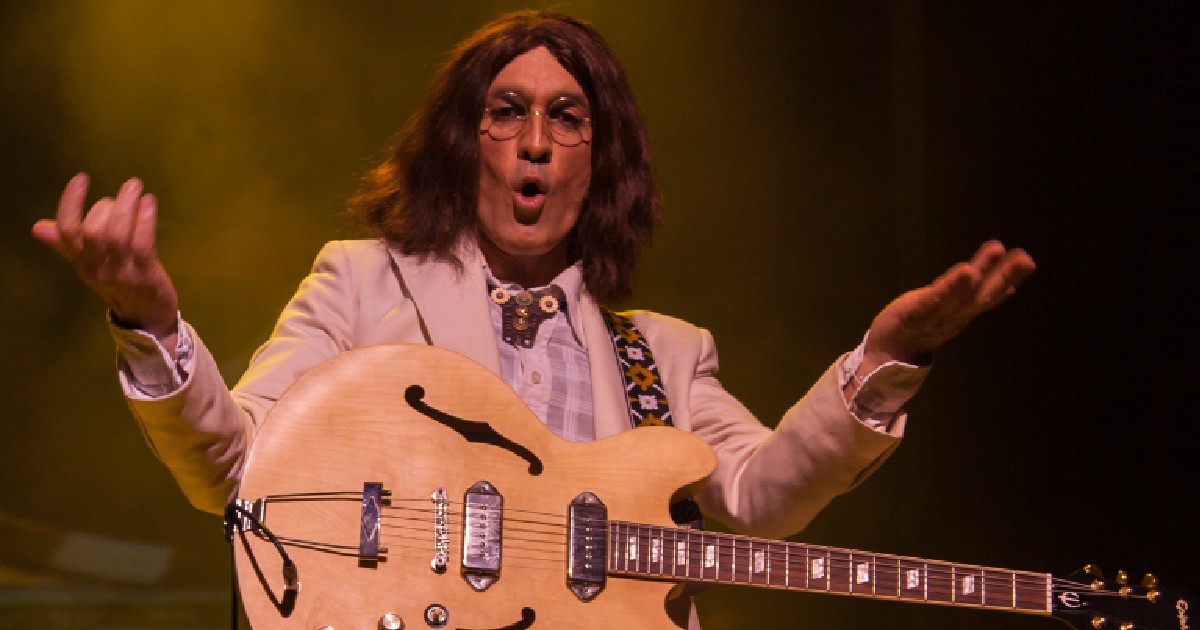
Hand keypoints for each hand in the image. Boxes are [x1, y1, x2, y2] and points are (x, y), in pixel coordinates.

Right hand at [31, 174, 179, 341]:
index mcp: (80, 261)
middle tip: (126, 191)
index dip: (69, 203)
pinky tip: (149, 203)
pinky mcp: (145, 275)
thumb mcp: (89, 264)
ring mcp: (121, 272)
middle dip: (108, 205)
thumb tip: (38, 227)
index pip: (67, 231)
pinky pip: (142, 244)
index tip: (80, 179)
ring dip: (127, 205)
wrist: (146, 317)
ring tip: (135, 187)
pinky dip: (145, 220)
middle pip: (92, 230)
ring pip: (117, 235)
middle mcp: (97, 267)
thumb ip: (67, 245)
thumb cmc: (119, 283)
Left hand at [861, 240, 1035, 373]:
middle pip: (981, 295)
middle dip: (1004, 276)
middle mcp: (953, 315)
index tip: (1027, 262)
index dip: (1008, 279)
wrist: (885, 356)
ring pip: (962, 295)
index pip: (987, 295)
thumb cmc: (915, 328)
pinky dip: (951, 287)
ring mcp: (934, 315)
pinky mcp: (914, 313)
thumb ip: (970, 299)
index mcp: (961, 313)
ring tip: (996, 252)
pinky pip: (935, 299)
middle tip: (1026, 258)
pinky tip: (965, 271)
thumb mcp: (946, 311)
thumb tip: (1007, 289)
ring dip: (981, 273)